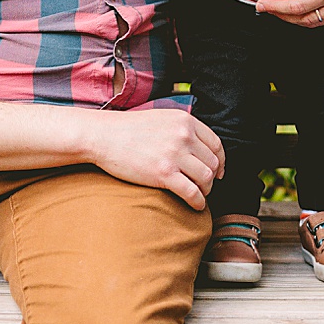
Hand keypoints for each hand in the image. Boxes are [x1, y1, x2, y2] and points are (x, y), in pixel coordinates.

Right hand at [90, 109, 224, 209]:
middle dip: (213, 178)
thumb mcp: (162, 118)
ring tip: (199, 195)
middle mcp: (184, 136)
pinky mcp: (164, 174)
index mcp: (185, 121)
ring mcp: (174, 155)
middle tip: (206, 186)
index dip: (220, 161)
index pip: (216, 144)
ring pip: (206, 178)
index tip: (218, 171)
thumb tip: (198, 146)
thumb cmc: (129, 129)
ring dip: (206, 190)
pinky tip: (195, 206)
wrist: (103, 136)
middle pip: (213, 162)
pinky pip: (192, 192)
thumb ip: (181, 128)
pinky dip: (198, 202)